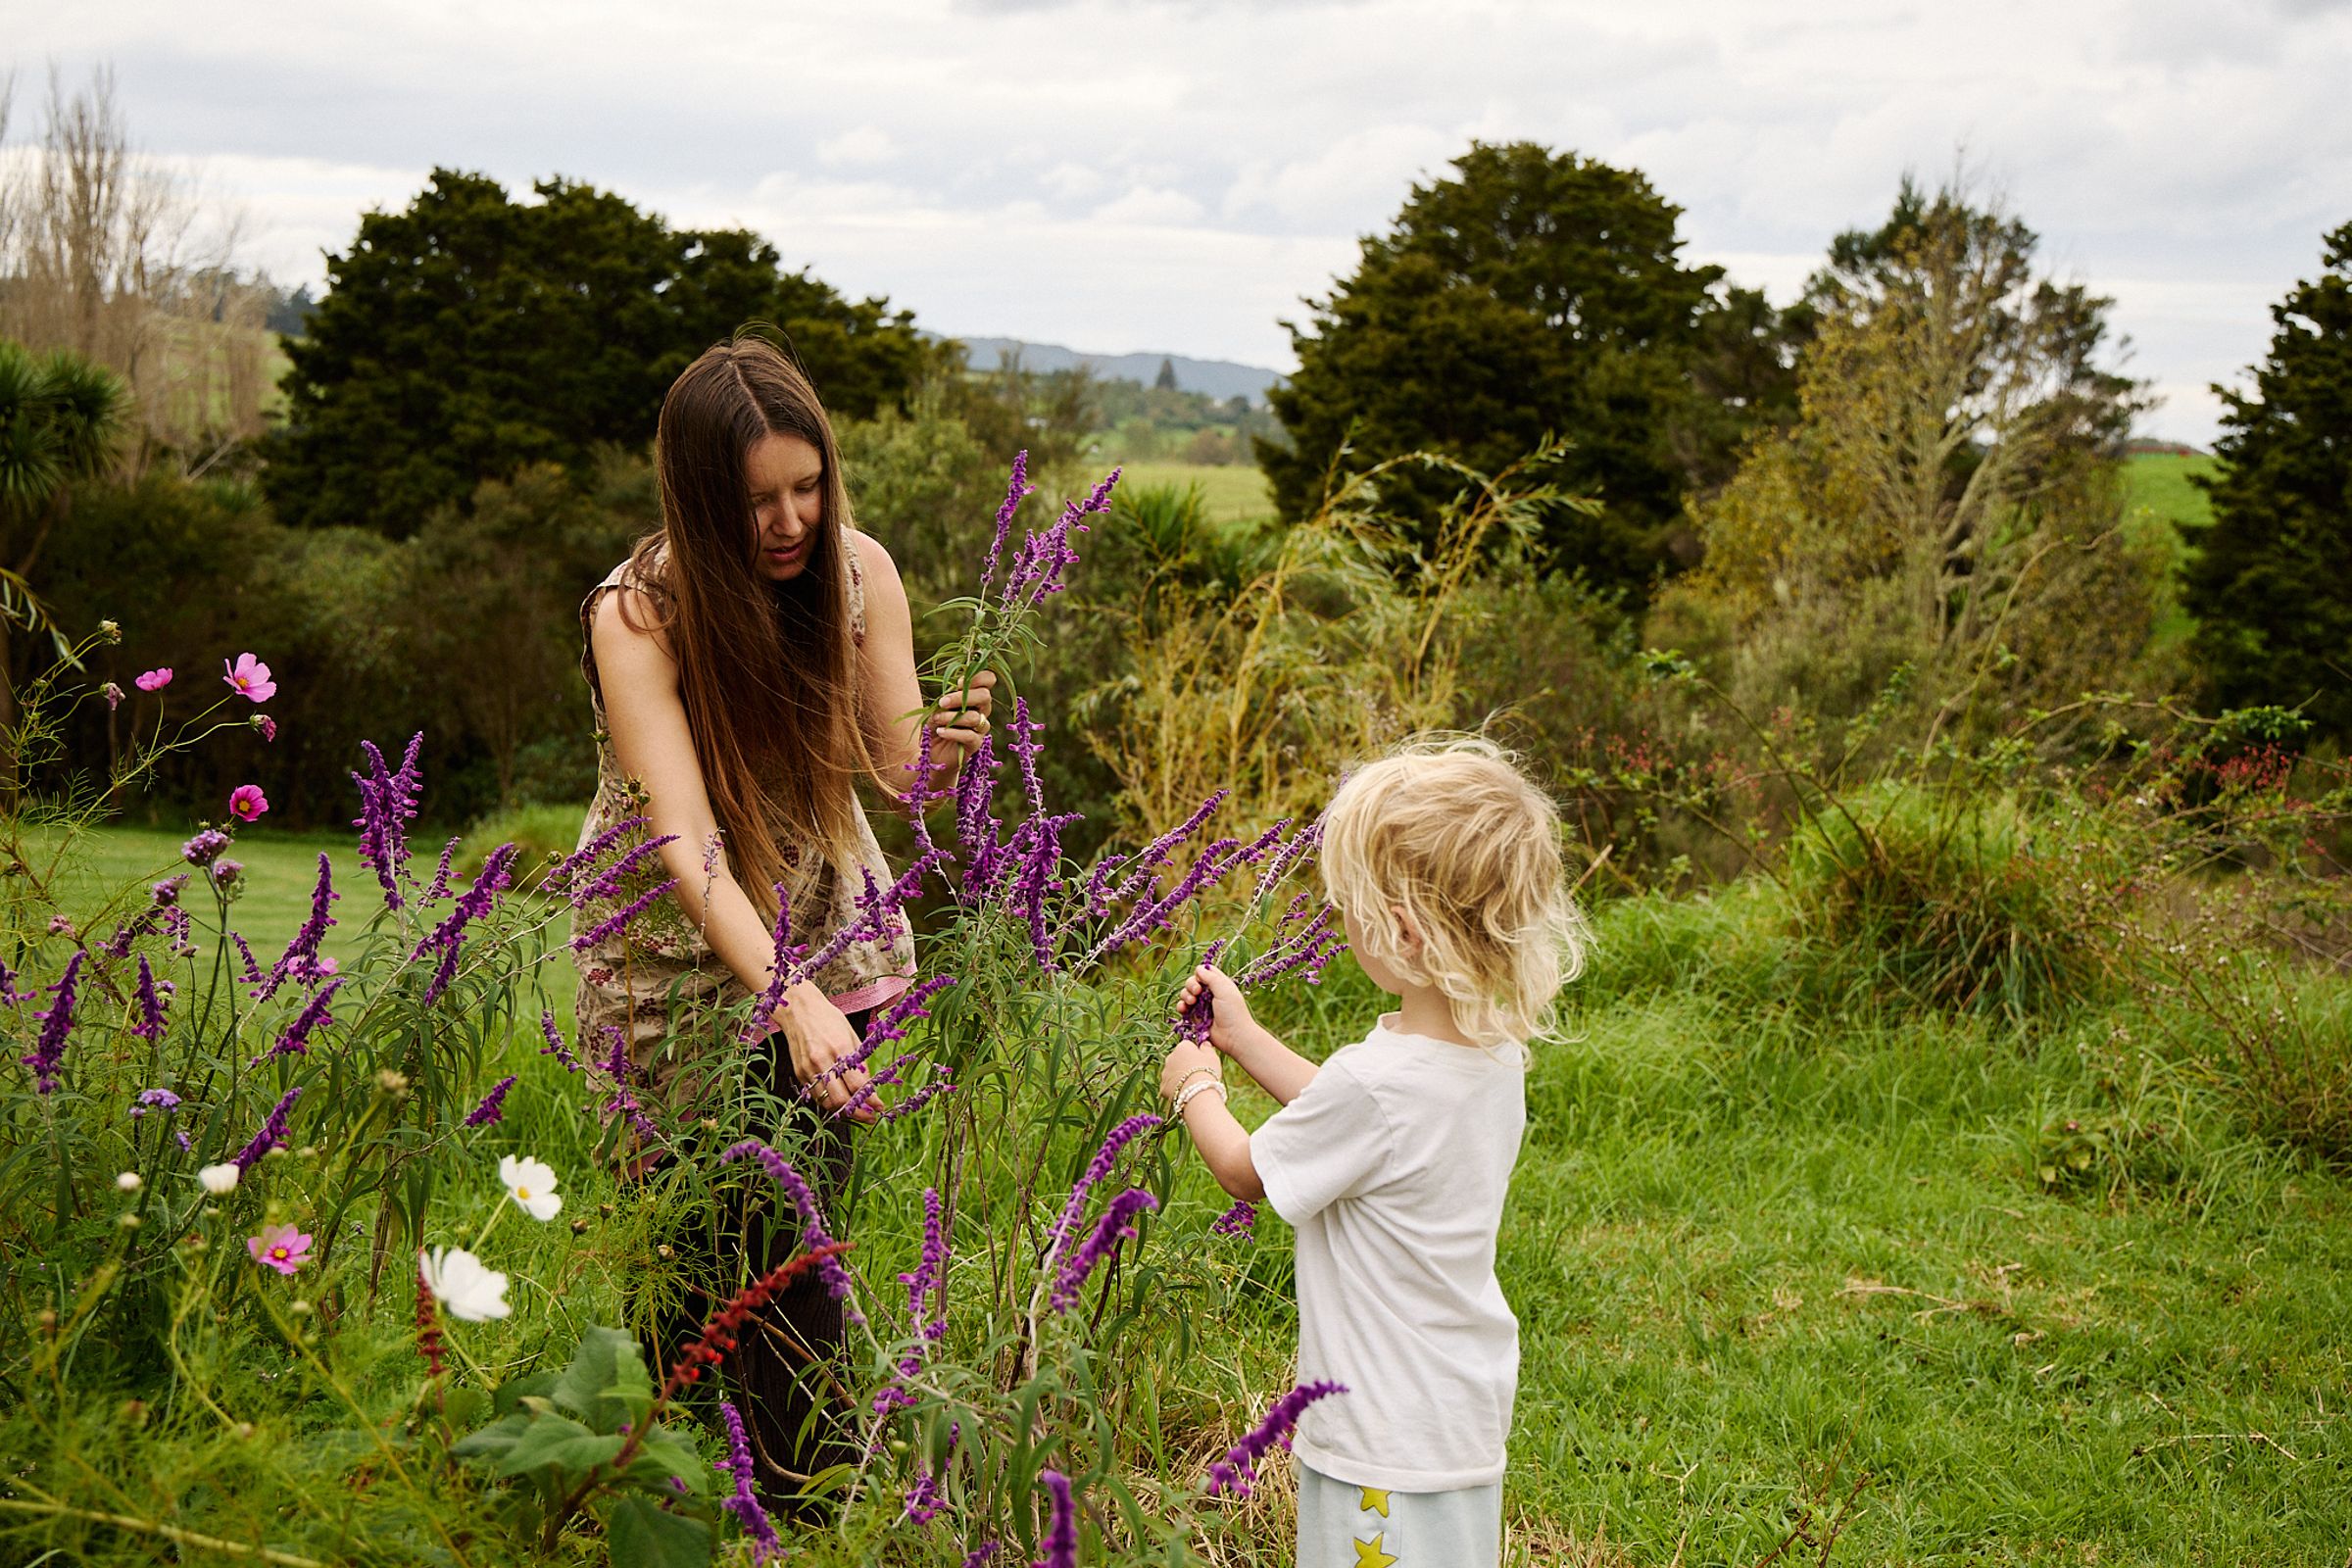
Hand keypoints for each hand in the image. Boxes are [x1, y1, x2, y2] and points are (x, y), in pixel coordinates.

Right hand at [780, 995, 877, 1123]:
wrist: (799, 1011)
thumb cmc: (829, 1020)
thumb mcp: (851, 1035)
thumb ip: (860, 1063)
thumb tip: (869, 1089)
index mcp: (840, 1048)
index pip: (857, 1085)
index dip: (870, 1100)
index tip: (879, 1107)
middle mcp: (822, 1060)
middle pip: (841, 1100)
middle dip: (858, 1113)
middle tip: (870, 1116)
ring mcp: (808, 1069)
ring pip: (827, 1103)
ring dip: (844, 1111)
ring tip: (857, 1111)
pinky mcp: (799, 1073)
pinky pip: (816, 1096)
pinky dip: (829, 1102)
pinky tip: (840, 1101)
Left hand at [925, 670, 996, 760]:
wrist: (931, 752)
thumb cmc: (935, 724)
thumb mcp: (939, 706)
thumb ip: (950, 695)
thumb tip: (961, 683)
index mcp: (974, 695)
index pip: (988, 679)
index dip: (979, 677)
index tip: (959, 683)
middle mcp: (981, 710)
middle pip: (985, 696)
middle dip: (961, 697)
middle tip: (942, 702)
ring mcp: (980, 727)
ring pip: (974, 717)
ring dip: (951, 717)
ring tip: (936, 719)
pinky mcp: (975, 744)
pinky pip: (969, 735)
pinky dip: (952, 732)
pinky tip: (940, 732)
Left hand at [1160, 1039, 1222, 1103]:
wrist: (1198, 1093)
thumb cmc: (1207, 1072)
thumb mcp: (1212, 1056)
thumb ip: (1207, 1047)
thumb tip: (1204, 1043)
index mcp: (1182, 1047)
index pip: (1187, 1046)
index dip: (1195, 1053)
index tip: (1202, 1062)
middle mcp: (1170, 1057)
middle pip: (1178, 1058)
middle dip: (1185, 1064)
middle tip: (1197, 1073)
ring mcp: (1165, 1072)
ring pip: (1172, 1072)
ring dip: (1179, 1076)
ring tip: (1191, 1084)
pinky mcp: (1163, 1086)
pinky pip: (1169, 1085)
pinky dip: (1175, 1088)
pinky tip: (1185, 1091)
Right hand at [1175, 964, 1255, 1056]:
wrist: (1233, 1037)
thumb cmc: (1233, 1013)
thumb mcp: (1225, 990)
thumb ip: (1211, 978)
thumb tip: (1198, 968)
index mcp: (1220, 984)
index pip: (1206, 971)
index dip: (1200, 973)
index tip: (1201, 979)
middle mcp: (1210, 993)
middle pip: (1193, 981)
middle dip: (1191, 985)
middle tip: (1197, 992)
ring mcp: (1201, 1005)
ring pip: (1186, 994)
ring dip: (1185, 995)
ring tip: (1192, 1002)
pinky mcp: (1195, 1017)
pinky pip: (1183, 1008)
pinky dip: (1181, 1006)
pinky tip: (1184, 1009)